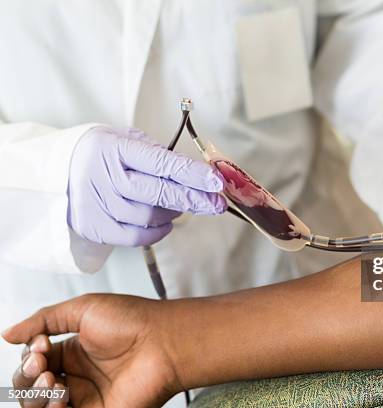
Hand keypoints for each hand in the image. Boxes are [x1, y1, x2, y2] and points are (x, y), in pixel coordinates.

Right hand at [2, 294, 181, 407]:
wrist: (163, 340)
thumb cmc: (132, 320)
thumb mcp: (83, 309)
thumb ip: (44, 320)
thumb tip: (7, 333)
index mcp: (73, 351)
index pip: (34, 362)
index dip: (30, 356)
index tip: (41, 345)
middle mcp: (78, 376)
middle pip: (31, 387)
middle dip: (26, 377)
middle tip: (42, 365)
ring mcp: (87, 398)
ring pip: (41, 407)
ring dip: (35, 397)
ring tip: (52, 382)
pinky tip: (60, 397)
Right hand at [68, 126, 226, 245]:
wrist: (55, 171)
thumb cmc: (101, 154)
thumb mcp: (125, 140)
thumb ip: (158, 154)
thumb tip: (198, 175)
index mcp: (113, 147)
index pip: (162, 163)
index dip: (192, 174)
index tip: (216, 182)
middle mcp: (102, 176)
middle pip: (158, 194)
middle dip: (194, 199)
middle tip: (217, 203)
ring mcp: (96, 204)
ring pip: (150, 217)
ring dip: (174, 212)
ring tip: (179, 204)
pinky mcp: (94, 227)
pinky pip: (137, 237)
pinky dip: (157, 231)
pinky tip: (165, 222)